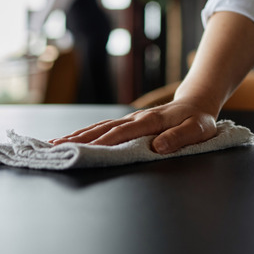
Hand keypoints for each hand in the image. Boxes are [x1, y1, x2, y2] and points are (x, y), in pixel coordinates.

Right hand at [49, 99, 217, 153]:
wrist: (197, 103)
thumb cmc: (199, 120)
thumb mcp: (198, 130)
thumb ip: (180, 138)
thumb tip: (157, 147)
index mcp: (152, 121)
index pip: (123, 132)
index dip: (103, 142)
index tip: (83, 150)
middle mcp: (136, 118)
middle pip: (103, 129)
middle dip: (79, 139)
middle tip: (54, 148)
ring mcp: (131, 118)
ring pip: (100, 126)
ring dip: (77, 135)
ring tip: (54, 143)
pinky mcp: (129, 121)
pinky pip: (104, 126)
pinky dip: (86, 132)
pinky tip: (72, 138)